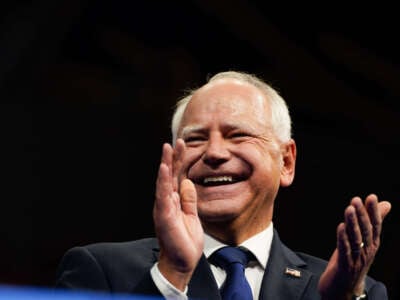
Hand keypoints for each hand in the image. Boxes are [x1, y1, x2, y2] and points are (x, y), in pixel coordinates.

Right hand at [153, 139, 203, 290]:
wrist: (182, 261)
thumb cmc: (185, 240)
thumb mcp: (191, 215)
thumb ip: (189, 199)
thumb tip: (188, 182)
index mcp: (174, 200)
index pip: (177, 176)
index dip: (180, 161)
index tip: (183, 145)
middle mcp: (167, 201)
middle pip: (169, 175)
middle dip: (173, 157)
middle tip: (176, 141)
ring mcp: (164, 207)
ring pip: (164, 181)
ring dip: (165, 164)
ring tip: (167, 148)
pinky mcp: (163, 214)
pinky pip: (162, 194)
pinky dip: (162, 180)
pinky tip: (163, 168)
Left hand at [318, 194, 390, 299]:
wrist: (344, 288)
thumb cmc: (354, 260)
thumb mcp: (364, 240)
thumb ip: (373, 221)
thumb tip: (386, 203)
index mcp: (372, 244)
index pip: (375, 225)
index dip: (374, 211)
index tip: (371, 197)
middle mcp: (367, 251)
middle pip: (366, 231)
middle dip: (362, 214)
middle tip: (356, 199)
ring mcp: (357, 259)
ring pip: (355, 239)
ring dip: (352, 223)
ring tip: (349, 209)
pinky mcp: (345, 266)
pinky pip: (345, 250)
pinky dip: (343, 238)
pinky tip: (340, 227)